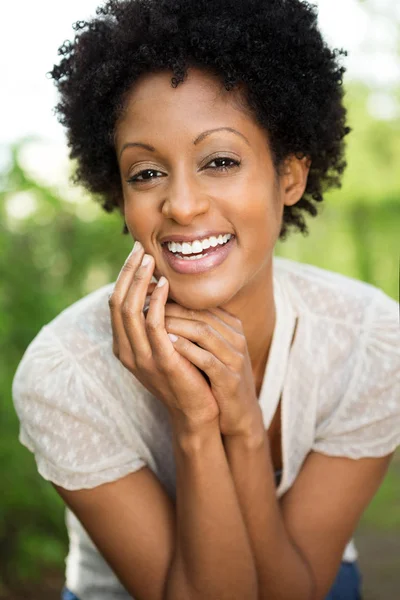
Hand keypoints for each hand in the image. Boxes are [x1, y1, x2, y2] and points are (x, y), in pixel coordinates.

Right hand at [109, 246, 219, 431]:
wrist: (198, 410)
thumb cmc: (185, 373)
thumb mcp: (164, 345)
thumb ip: (156, 322)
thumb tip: (158, 288)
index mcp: (124, 346)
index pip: (115, 303)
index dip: (124, 276)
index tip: (136, 253)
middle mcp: (126, 351)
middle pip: (118, 302)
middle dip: (128, 273)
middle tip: (141, 248)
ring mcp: (141, 358)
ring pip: (130, 310)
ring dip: (140, 281)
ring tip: (152, 260)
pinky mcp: (161, 361)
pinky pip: (154, 325)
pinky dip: (158, 301)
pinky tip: (166, 284)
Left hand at [162, 303, 262, 436]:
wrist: (238, 412)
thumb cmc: (218, 375)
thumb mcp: (211, 346)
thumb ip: (196, 325)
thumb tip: (162, 304)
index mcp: (232, 326)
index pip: (200, 304)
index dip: (173, 299)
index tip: (149, 299)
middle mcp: (236, 337)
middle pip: (200, 314)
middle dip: (171, 309)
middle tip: (145, 308)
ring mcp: (235, 358)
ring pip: (204, 332)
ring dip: (176, 326)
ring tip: (153, 324)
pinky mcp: (230, 380)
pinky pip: (207, 360)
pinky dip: (186, 350)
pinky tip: (167, 345)